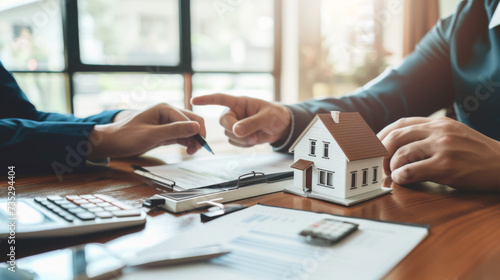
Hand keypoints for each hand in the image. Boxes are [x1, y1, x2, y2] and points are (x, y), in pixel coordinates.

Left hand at [87, 103, 205, 158]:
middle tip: (197, 150)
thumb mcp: (152, 135)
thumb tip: (196, 127)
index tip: (200, 147)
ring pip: (189, 129)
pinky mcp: (166, 132)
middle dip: (198, 135)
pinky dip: (187, 142)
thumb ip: (174, 131)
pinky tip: (188, 150)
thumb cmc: (127, 137)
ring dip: (193, 139)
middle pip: (192, 121)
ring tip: (191, 152)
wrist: (112, 143)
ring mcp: (168, 122)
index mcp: (165, 108)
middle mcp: (168, 113)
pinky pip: (182, 135)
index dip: (198, 132)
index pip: (190, 119)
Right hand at [191, 94, 290, 146]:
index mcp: (240, 102)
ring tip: (257, 137)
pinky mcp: (237, 136)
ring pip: (229, 135)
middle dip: (235, 131)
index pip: (220, 99)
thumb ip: (251, 123)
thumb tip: (235, 131)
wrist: (282, 127)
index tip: (194, 101)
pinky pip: (234, 142)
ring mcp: (234, 125)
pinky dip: (244, 144)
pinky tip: (254, 139)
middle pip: (223, 122)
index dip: (207, 99)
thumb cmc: (275, 115)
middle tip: (251, 136)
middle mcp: (234, 113)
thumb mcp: (266, 117)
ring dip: (242, 139)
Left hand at [378, 117, 499, 190]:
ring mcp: (443, 147)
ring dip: (391, 166)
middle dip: (380, 151)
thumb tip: (399, 144)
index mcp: (438, 122)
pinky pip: (412, 170)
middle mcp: (439, 131)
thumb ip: (429, 135)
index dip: (381, 134)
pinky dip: (401, 176)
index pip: (400, 123)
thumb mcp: (453, 135)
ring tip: (392, 174)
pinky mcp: (447, 166)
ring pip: (401, 153)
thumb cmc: (476, 153)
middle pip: (396, 136)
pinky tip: (402, 179)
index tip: (372, 146)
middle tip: (378, 164)